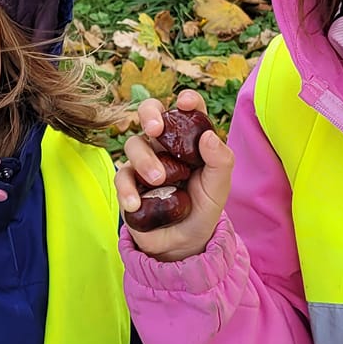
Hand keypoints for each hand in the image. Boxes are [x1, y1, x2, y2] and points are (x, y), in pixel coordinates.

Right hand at [116, 92, 233, 261]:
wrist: (184, 242)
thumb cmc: (203, 208)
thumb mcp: (219, 186)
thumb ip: (221, 161)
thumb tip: (209, 136)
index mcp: (189, 139)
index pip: (187, 112)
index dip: (186, 101)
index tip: (186, 102)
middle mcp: (164, 145)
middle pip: (150, 114)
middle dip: (150, 114)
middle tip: (155, 129)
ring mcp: (144, 162)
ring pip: (134, 144)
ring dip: (144, 159)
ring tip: (158, 180)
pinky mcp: (129, 183)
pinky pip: (121, 177)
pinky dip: (127, 189)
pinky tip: (135, 203)